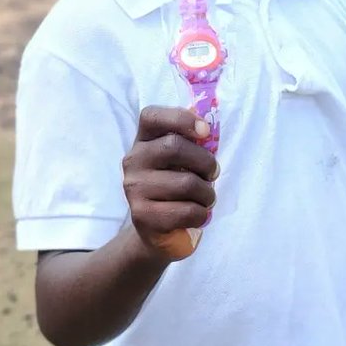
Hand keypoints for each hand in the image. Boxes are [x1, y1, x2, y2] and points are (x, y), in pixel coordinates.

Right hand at [123, 106, 217, 260]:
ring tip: (206, 198)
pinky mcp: (142, 216)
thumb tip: (205, 129)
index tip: (205, 132)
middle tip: (212, 174)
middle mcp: (133, 161)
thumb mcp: (180, 160)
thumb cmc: (176, 185)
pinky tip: (198, 215)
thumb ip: (190, 142)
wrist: (156, 228)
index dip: (181, 118)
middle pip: (175, 147)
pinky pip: (186, 211)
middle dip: (205, 162)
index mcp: (143, 140)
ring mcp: (134, 188)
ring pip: (186, 183)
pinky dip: (202, 214)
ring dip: (207, 193)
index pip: (151, 116)